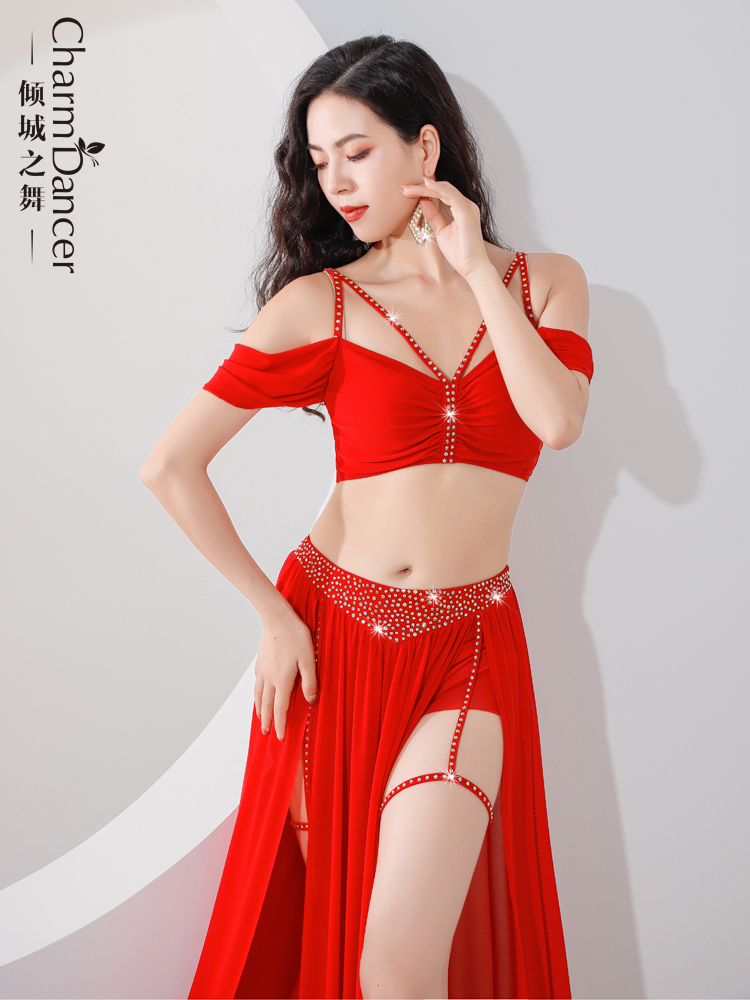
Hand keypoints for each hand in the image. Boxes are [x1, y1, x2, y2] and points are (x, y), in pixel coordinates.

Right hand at [253, 606, 317, 740]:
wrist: (277, 618)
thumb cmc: (295, 636)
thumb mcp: (308, 659)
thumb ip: (310, 681)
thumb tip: (310, 701)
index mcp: (282, 680)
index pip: (280, 708)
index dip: (280, 724)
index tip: (279, 737)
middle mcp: (269, 678)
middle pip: (267, 705)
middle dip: (267, 720)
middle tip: (266, 733)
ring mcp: (263, 669)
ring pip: (259, 694)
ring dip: (259, 708)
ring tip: (260, 717)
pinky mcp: (260, 661)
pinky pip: (257, 682)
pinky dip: (256, 692)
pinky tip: (258, 692)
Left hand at [401, 176, 490, 278]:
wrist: (472, 268)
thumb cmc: (460, 253)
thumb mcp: (441, 231)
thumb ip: (433, 216)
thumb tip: (422, 201)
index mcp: (461, 209)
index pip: (442, 194)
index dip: (424, 191)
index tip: (407, 191)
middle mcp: (467, 205)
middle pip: (442, 189)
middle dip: (422, 187)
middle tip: (404, 188)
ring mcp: (468, 208)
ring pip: (445, 190)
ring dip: (426, 188)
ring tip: (409, 188)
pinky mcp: (467, 213)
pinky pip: (451, 196)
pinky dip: (438, 189)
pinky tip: (426, 186)